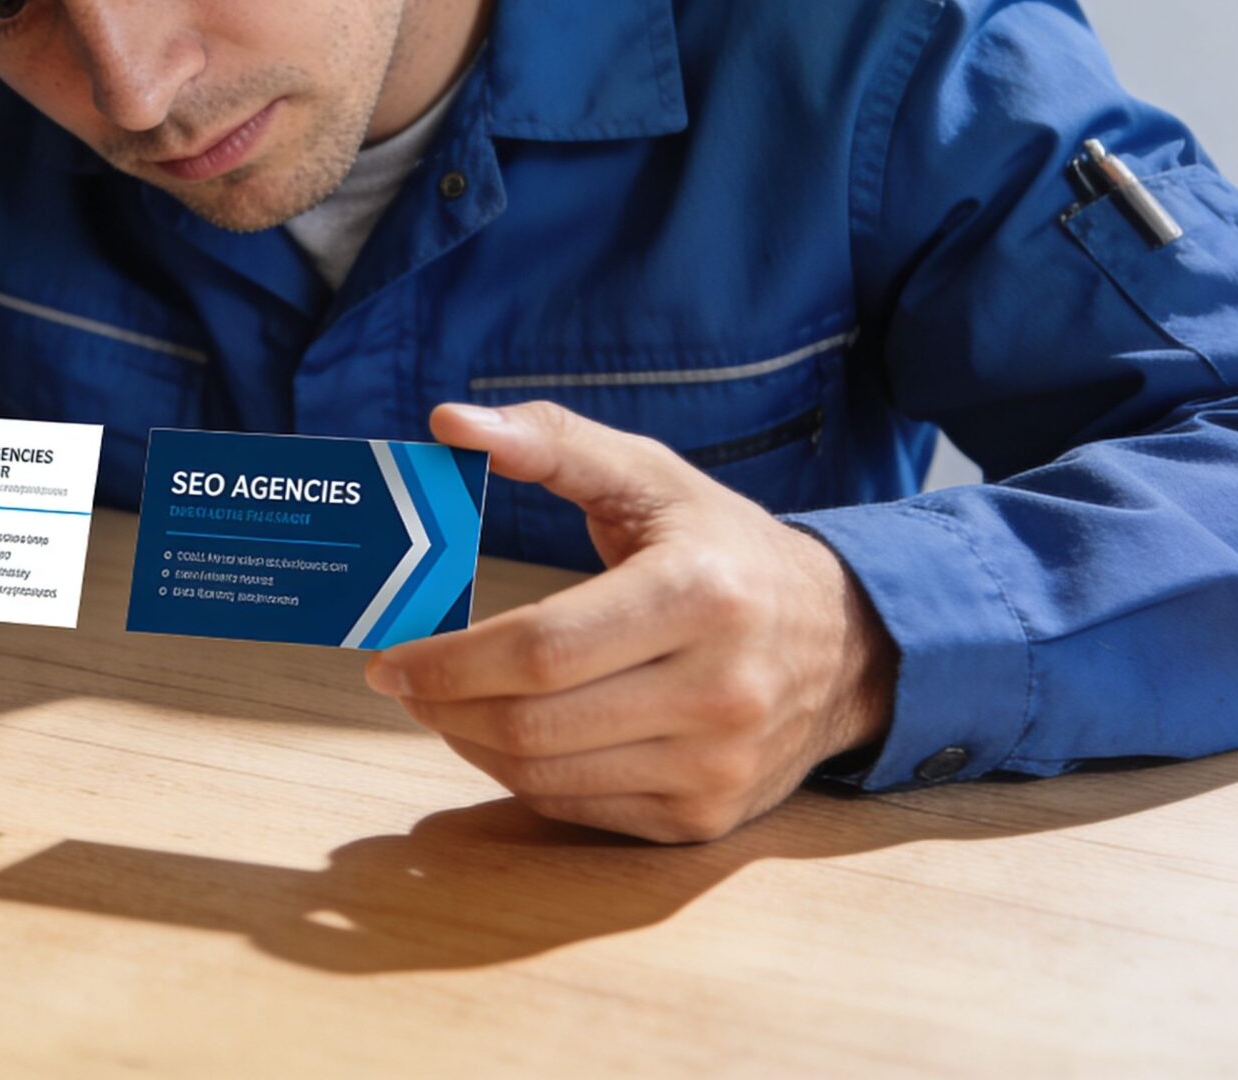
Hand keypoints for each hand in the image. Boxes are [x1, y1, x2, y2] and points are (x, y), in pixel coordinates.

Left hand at [364, 401, 895, 842]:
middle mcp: (719, 689)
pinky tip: (498, 737)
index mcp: (701, 594)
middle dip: (443, 705)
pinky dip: (518, 776)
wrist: (848, 646)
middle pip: (535, 722)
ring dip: (468, 742)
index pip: (543, 648)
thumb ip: (551, 442)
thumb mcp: (653, 477)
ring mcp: (716, 765)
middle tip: (399, 683)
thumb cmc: (726, 550)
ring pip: (546, 775)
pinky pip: (578, 808)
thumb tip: (450, 420)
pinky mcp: (705, 817)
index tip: (388, 657)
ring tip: (440, 704)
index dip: (450, 660)